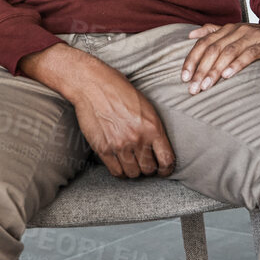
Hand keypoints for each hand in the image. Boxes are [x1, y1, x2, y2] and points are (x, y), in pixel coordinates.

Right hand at [21, 43, 175, 178]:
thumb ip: (153, 128)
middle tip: (144, 162)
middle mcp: (138, 139)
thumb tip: (158, 147)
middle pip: (149, 169)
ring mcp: (120, 145)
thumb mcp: (146, 106)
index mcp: (153, 127)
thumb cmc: (119, 90)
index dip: (166, 169)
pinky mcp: (103, 149)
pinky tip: (120, 163)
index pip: (166, 160)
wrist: (93, 85)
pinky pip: (116, 171)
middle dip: (148, 168)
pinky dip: (120, 171)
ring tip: (131, 162)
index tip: (163, 170)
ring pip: (133, 173)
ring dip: (134, 170)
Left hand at [181, 23, 259, 94]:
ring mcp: (253, 36)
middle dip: (201, 69)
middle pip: (214, 48)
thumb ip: (214, 33)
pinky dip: (237, 64)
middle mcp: (238, 30)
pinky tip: (228, 75)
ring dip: (215, 69)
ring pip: (229, 51)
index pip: (204, 42)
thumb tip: (191, 35)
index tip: (184, 77)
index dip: (192, 59)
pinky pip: (250, 54)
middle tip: (193, 88)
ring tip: (206, 85)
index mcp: (229, 29)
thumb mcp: (237, 36)